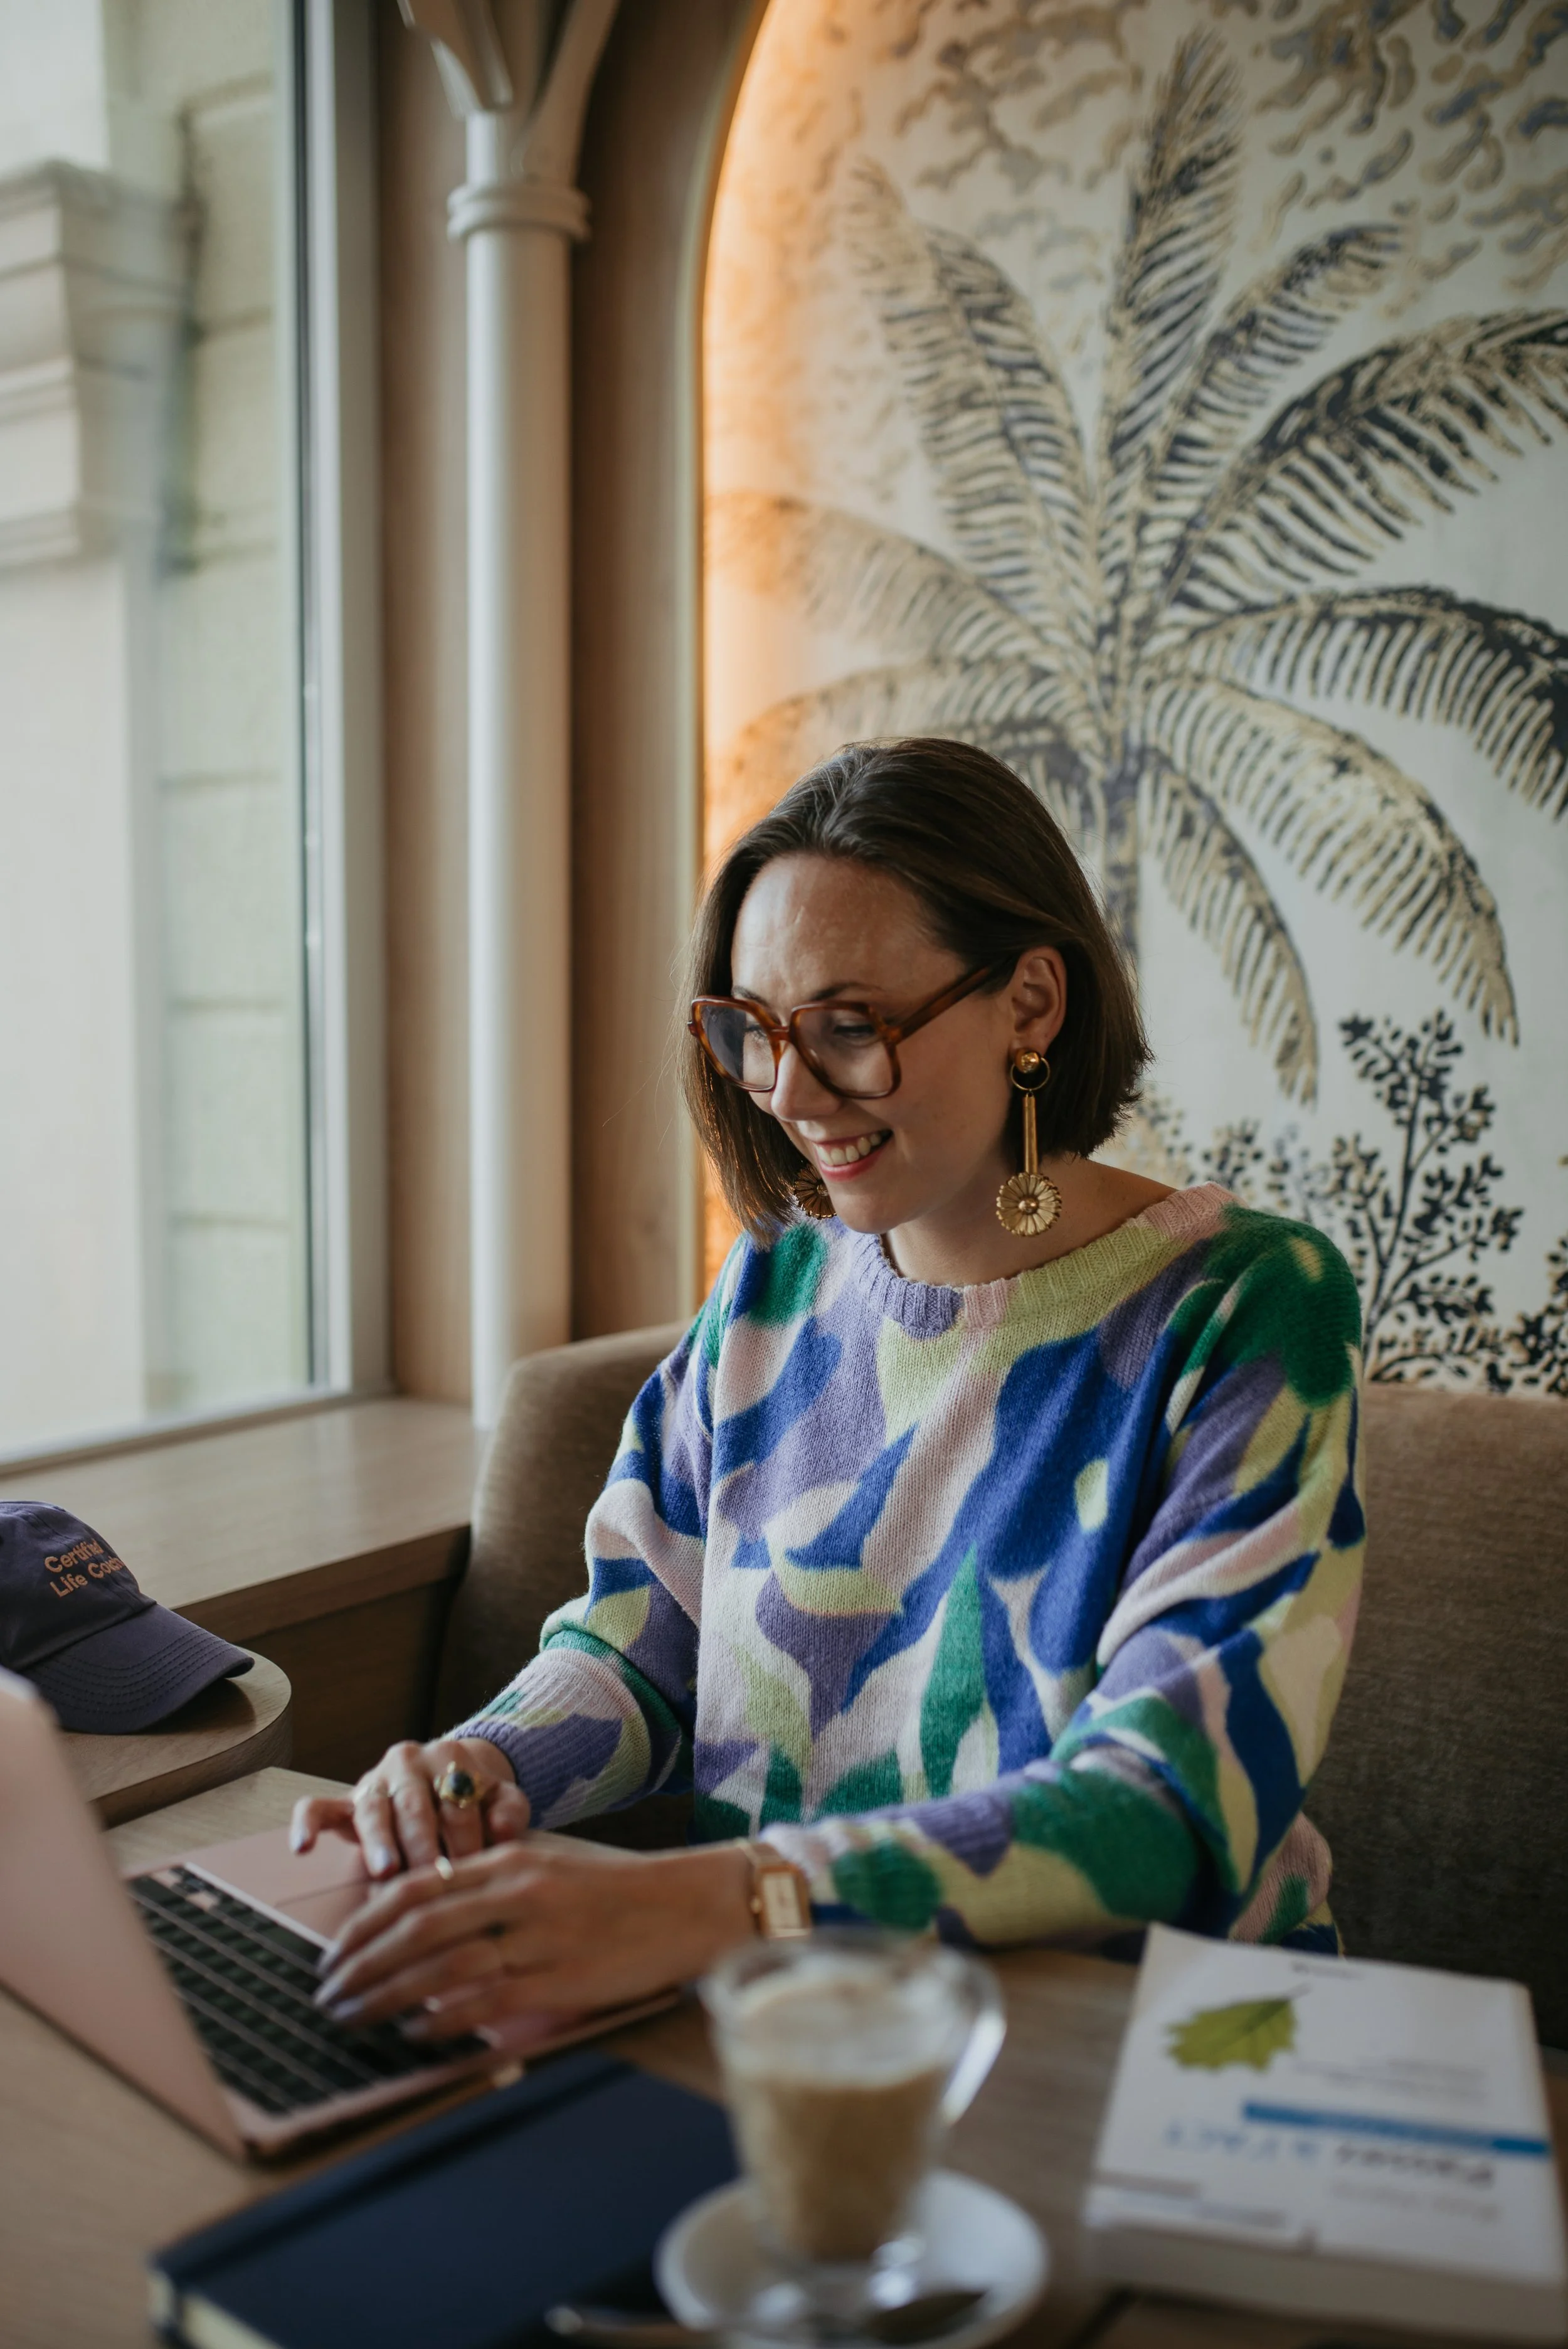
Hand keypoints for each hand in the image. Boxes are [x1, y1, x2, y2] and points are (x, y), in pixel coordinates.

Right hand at [289, 1736, 530, 1879]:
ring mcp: (373, 1780)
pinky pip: (317, 1807)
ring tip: (386, 1872)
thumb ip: (510, 1810)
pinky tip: (303, 1848)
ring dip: (378, 1842)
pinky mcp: (343, 1799)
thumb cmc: (477, 1798)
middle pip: (415, 1807)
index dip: (468, 1839)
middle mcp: (407, 1762)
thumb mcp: (502, 1798)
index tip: (475, 1872)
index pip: (457, 1803)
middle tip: (431, 1878)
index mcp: (449, 1758)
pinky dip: (307, 1824)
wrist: (448, 1776)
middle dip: (424, 1846)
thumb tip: (503, 1830)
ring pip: (372, 1810)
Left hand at [313, 1834, 755, 2037]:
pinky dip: (442, 2019)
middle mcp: (515, 1892)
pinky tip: (415, 2034)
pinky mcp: (560, 1977)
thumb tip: (428, 1927)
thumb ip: (492, 1892)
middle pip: (415, 1928)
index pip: (415, 1889)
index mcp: (508, 1862)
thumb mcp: (549, 1871)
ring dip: (386, 1997)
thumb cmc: (616, 1893)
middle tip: (328, 1994)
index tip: (333, 1953)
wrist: (686, 1904)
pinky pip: (485, 2001)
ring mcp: (537, 1936)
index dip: (364, 1923)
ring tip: (354, 2020)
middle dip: (360, 1964)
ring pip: (440, 1968)